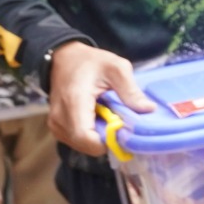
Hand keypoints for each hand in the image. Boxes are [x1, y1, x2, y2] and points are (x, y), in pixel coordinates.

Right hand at [50, 41, 150, 157]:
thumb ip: (131, 90)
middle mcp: (59, 116)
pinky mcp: (56, 126)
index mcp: (74, 101)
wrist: (65, 58)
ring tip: (108, 118)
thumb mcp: (117, 68)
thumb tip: (148, 109)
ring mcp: (55, 123)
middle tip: (119, 123)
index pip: (84, 136)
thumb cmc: (91, 62)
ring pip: (80, 145)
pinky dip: (90, 136)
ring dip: (98, 138)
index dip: (106, 141)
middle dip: (106, 140)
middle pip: (85, 144)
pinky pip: (75, 141)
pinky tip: (98, 120)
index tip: (123, 133)